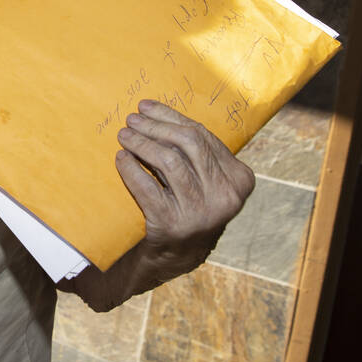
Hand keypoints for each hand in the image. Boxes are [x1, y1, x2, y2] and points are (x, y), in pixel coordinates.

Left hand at [115, 99, 254, 279]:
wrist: (178, 254)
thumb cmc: (189, 204)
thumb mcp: (206, 179)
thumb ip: (197, 152)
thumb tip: (157, 111)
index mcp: (240, 179)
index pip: (202, 136)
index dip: (171, 117)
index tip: (146, 107)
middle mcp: (225, 196)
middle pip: (187, 143)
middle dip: (156, 126)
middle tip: (132, 119)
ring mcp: (200, 212)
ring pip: (168, 160)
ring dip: (141, 143)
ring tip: (124, 135)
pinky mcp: (172, 224)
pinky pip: (146, 186)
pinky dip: (130, 169)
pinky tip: (121, 159)